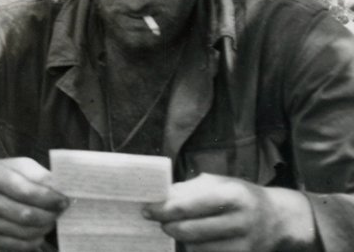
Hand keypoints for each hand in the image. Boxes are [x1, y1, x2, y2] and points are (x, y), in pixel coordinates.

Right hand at [0, 158, 68, 250]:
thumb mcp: (14, 165)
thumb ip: (38, 174)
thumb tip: (62, 190)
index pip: (25, 191)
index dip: (49, 198)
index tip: (65, 200)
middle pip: (25, 215)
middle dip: (50, 215)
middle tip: (60, 212)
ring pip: (22, 232)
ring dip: (44, 228)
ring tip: (51, 220)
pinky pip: (15, 245)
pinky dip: (33, 241)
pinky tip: (39, 232)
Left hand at [143, 174, 316, 251]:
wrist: (279, 219)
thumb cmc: (241, 196)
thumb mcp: (220, 183)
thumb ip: (189, 189)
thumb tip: (161, 197)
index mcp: (233, 196)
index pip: (188, 206)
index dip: (163, 210)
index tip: (148, 210)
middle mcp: (241, 221)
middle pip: (190, 231)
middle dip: (168, 227)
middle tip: (160, 222)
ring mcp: (244, 244)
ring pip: (197, 248)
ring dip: (181, 240)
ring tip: (177, 229)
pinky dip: (195, 250)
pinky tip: (192, 241)